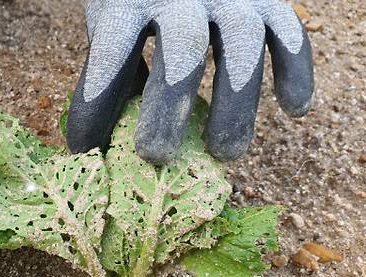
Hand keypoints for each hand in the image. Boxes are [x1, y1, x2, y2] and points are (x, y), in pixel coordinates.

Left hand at [67, 0, 313, 162]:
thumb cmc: (138, 6)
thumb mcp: (112, 28)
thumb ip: (113, 74)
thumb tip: (100, 147)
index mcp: (129, 2)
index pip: (109, 55)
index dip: (95, 106)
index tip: (86, 150)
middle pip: (182, 50)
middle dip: (169, 108)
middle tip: (157, 156)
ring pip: (242, 47)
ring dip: (236, 104)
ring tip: (225, 154)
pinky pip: (290, 33)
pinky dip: (296, 70)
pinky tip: (294, 110)